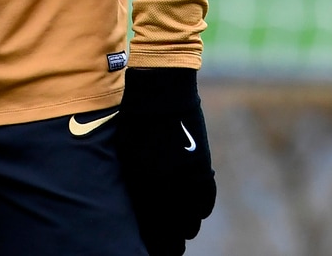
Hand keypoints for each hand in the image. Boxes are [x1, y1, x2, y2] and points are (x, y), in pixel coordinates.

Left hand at [116, 67, 216, 255]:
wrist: (162, 92)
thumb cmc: (136, 119)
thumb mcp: (127, 152)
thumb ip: (134, 183)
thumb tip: (140, 207)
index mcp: (143, 184)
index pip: (150, 229)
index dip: (153, 244)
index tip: (152, 251)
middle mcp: (166, 188)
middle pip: (172, 232)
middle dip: (169, 242)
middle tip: (168, 247)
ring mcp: (187, 180)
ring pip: (190, 222)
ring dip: (184, 228)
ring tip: (180, 232)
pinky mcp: (203, 170)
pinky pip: (205, 203)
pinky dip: (199, 210)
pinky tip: (193, 212)